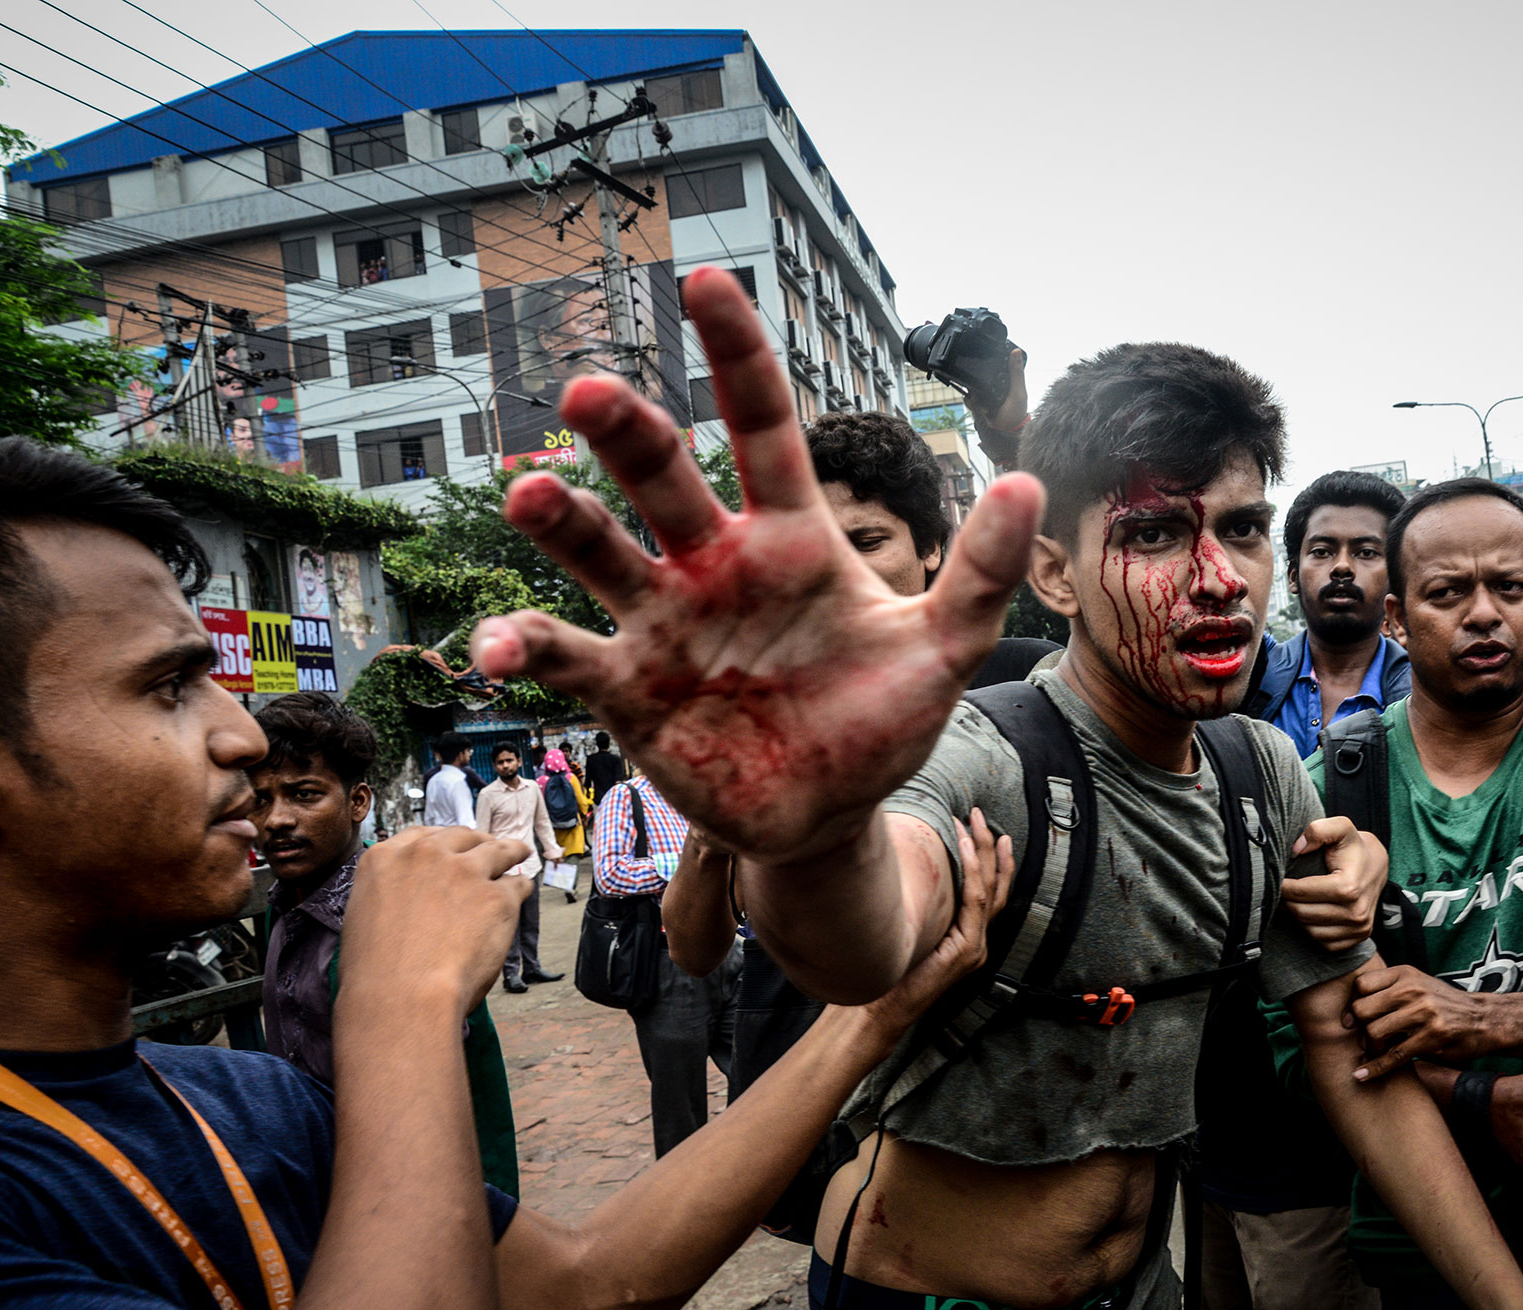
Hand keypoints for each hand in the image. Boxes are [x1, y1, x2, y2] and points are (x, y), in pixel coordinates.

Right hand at [339, 826, 531, 1016]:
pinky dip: (521, 889)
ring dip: (510, 851)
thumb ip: (391, 894)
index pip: (422, 836)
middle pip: (461, 836)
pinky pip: (517, 884)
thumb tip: (410, 899)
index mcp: (384, 858)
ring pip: (497, 850)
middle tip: (489, 847)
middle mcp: (425, 856)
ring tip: (519, 852)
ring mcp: (465, 872)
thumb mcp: (364, 918)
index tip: (453, 848)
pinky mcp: (498, 896)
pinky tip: (523, 893)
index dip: (442, 842)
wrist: (402, 996)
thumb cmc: (375, 974)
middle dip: (477, 841)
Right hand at [469, 269, 1043, 864]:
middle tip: (589, 393)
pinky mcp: (628, 690)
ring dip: (563, 523)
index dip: (736, 356)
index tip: (703, 283)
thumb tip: (1027, 483)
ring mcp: (663, 623)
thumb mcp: (942, 649)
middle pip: (663, 478)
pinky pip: (566, 656)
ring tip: (530, 494)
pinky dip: (526, 647)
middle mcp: (713, 564)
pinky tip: (496, 649)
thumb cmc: (877, 719)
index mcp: (789, 537)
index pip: (762, 427)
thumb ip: (978, 574)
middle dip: (627, 433)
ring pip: (600, 553)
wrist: (828, 813)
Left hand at [859, 811, 1013, 1041]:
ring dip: (983, 852)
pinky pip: (976, 902)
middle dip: (991, 847)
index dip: (991, 860)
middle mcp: (977, 941)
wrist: (882, 1008)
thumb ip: (920, 909)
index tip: (988, 830)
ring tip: (975, 823)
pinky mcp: (967, 950)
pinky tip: (964, 847)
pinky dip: (972, 872)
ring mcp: (975, 946)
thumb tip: (907, 870)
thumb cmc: (888, 972)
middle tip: (982, 816)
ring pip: (990, 889)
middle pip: (996, 885)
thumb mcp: (910, 931)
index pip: (988, 891)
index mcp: (968, 937)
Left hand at [1282, 816, 1387, 951]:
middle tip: (1281, 890)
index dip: (1283, 886)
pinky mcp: (1357, 939)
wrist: (1376, 865)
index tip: (1277, 878)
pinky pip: (1323, 942)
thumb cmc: (1354, 847)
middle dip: (1287, 901)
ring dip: (1298, 916)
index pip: (1301, 893)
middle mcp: (1356, 913)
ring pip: (1310, 930)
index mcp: (1349, 887)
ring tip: (1295, 900)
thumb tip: (1297, 849)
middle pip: (1303, 913)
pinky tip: (1311, 912)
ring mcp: (1358, 929)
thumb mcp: (1341, 828)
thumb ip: (1319, 830)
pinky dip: (1312, 929)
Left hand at [1346, 966, 1497, 1077]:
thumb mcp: (1418, 985)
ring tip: (1376, 1051)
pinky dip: (1375, 1068)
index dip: (1353, 1003)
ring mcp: (1423, 1013)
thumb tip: (1350, 1012)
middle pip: (1363, 1009)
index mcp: (1405, 974)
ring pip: (1374, 1033)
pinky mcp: (1431, 1037)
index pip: (1361, 985)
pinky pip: (1393, 1056)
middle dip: (1358, 1028)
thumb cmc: (1444, 1004)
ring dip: (1370, 1048)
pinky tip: (1362, 1075)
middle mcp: (1412, 990)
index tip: (1353, 1019)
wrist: (1484, 1019)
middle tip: (1364, 1038)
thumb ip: (1389, 991)